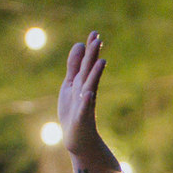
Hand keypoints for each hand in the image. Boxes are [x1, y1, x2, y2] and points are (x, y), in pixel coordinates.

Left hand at [59, 31, 106, 154]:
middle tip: (98, 39)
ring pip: (90, 86)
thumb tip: (79, 44)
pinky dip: (86, 101)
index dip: (90, 49)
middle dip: (93, 56)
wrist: (77, 138)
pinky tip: (88, 94)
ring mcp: (85, 104)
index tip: (95, 33)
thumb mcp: (70, 84)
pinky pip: (85, 108)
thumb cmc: (73, 110)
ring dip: (95, 74)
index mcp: (82, 82)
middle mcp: (86, 90)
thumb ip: (74, 66)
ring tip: (101, 62)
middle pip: (89, 71)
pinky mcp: (83, 118)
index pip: (87, 63)